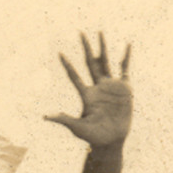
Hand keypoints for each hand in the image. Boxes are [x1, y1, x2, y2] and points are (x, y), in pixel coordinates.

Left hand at [44, 31, 132, 147]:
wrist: (112, 140)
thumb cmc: (93, 136)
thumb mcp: (77, 127)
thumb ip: (64, 120)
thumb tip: (46, 117)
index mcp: (86, 94)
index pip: (74, 76)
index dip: (67, 65)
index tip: (59, 53)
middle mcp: (97, 87)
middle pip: (90, 63)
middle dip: (85, 48)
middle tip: (80, 32)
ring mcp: (110, 86)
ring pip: (106, 61)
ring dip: (103, 47)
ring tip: (99, 32)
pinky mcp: (124, 88)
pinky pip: (125, 69)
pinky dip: (126, 57)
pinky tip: (127, 45)